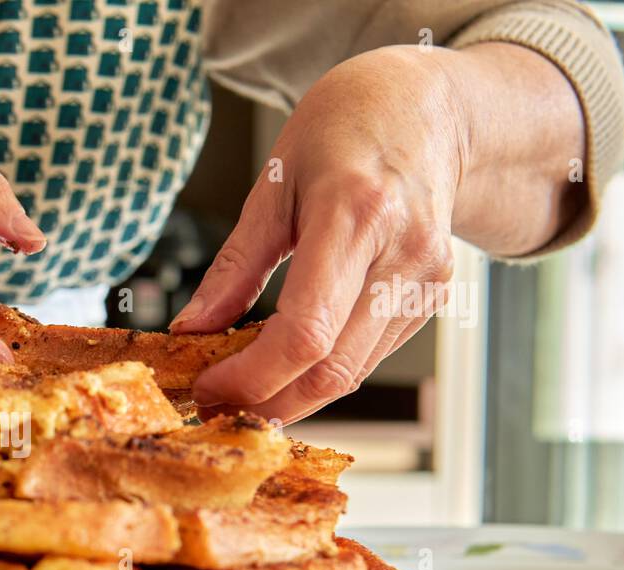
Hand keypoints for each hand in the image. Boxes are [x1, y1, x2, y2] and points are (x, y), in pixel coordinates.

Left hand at [169, 47, 466, 422]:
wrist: (428, 108)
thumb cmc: (344, 129)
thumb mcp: (273, 182)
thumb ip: (234, 264)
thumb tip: (190, 329)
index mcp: (356, 213)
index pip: (306, 333)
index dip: (252, 377)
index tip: (208, 388)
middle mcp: (403, 253)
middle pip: (331, 370)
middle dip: (268, 402)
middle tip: (217, 406)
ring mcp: (427, 280)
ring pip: (352, 374)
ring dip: (291, 396)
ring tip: (240, 387)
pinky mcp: (433, 298)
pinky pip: (368, 356)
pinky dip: (320, 372)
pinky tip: (283, 363)